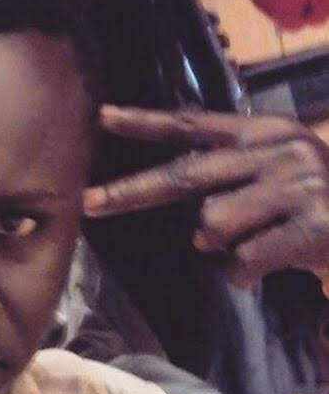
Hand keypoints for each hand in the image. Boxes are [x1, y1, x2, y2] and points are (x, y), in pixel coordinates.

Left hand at [82, 104, 328, 291]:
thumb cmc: (319, 200)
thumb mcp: (277, 172)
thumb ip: (228, 179)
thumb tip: (190, 224)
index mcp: (264, 134)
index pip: (193, 126)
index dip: (145, 123)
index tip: (103, 117)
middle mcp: (277, 152)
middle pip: (185, 176)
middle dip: (129, 193)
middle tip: (88, 203)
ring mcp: (295, 187)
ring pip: (211, 226)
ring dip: (221, 248)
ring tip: (254, 244)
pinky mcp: (311, 227)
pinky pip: (242, 263)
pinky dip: (244, 276)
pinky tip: (266, 271)